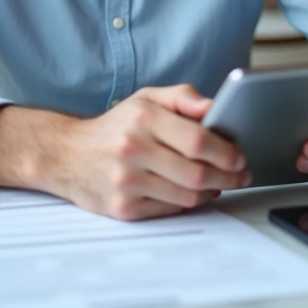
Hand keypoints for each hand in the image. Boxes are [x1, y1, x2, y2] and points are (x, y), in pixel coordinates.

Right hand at [52, 85, 249, 220]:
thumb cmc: (115, 126)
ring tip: (218, 183)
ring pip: (187, 196)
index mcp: (143, 118)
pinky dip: (188, 204)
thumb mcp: (146, 99)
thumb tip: (215, 107)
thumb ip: (183, 97)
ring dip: (211, 192)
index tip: (240, 157)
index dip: (226, 153)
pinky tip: (192, 193)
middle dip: (227, 177)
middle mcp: (133, 149)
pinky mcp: (123, 208)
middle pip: (196, 173)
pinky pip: (170, 210)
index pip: (198, 141)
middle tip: (240, 175)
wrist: (67, 155)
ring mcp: (126, 182)